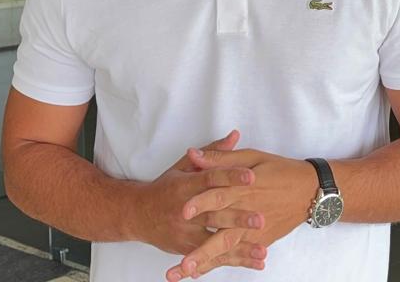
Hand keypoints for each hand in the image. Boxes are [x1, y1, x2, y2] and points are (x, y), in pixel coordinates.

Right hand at [133, 131, 267, 273]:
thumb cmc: (165, 188)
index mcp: (184, 186)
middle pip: (213, 214)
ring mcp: (184, 233)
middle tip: (261, 220)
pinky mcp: (186, 249)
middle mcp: (184, 210)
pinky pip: (211, 258)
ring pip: (214, 241)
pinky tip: (255, 263)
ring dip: (239, 248)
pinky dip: (233, 261)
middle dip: (237, 218)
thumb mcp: (184, 166)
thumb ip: (212, 154)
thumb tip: (235, 135)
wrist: (137, 215)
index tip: (251, 176)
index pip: (210, 179)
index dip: (230, 177)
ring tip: (262, 251)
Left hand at [165, 148, 316, 279]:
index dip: (201, 203)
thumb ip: (221, 158)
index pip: (219, 196)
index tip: (183, 212)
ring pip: (228, 248)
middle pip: (221, 233)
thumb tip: (194, 154)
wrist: (310, 190)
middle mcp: (246, 212)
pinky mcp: (261, 239)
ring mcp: (254, 230)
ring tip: (189, 272)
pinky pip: (240, 254)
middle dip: (202, 248)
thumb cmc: (280, 170)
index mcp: (243, 189)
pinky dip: (222, 263)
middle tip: (183, 262)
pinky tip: (205, 272)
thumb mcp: (252, 157)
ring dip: (208, 261)